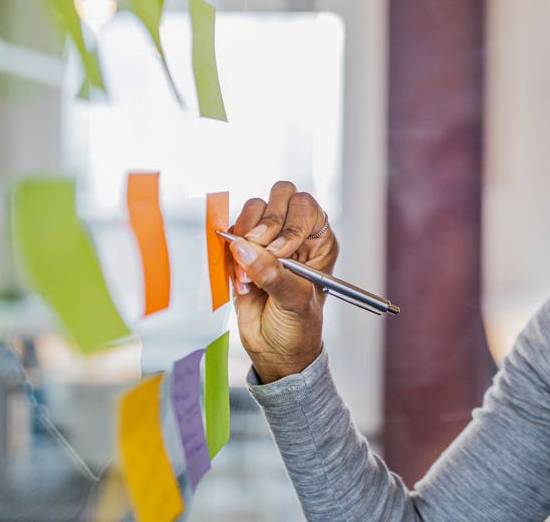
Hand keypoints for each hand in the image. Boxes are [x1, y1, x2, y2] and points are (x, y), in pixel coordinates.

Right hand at [227, 181, 338, 383]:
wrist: (275, 352)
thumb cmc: (298, 327)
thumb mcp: (295, 301)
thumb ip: (272, 274)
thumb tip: (243, 247)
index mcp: (318, 242)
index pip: (306, 208)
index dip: (290, 223)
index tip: (279, 251)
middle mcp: (295, 234)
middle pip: (280, 197)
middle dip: (266, 223)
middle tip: (258, 250)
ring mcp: (267, 240)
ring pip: (253, 210)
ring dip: (246, 239)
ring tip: (249, 275)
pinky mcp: (242, 250)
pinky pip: (231, 232)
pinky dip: (230, 253)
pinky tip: (241, 281)